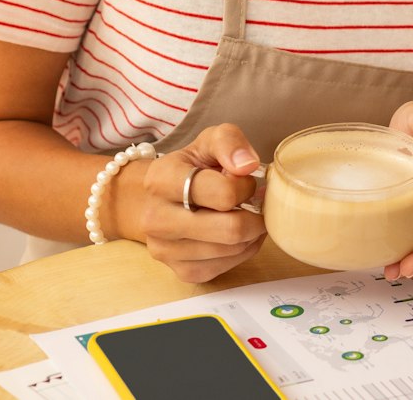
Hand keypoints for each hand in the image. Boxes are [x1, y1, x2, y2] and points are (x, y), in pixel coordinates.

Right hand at [124, 123, 266, 283]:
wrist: (160, 198)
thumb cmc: (191, 167)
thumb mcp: (209, 141)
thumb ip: (229, 142)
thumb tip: (248, 165)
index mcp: (161, 180)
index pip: (223, 194)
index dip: (245, 186)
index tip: (244, 179)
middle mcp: (156, 219)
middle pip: (230, 229)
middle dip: (255, 215)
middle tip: (256, 202)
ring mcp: (165, 250)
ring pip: (232, 251)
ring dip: (252, 232)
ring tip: (247, 214)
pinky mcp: (180, 271)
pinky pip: (226, 267)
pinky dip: (243, 250)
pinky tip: (239, 233)